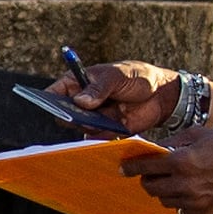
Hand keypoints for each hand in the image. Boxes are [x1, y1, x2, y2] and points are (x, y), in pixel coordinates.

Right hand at [60, 58, 188, 133]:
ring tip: (102, 119)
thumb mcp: (118, 76)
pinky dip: (102, 136)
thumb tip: (80, 102)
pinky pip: (98, 137)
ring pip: (81, 127)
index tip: (53, 106)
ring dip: (89, 126)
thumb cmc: (138, 77)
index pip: (55, 92)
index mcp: (79, 83)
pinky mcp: (107, 130)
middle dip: (70, 116)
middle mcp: (83, 102)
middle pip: (65, 113)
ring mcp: (94, 117)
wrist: (163, 94)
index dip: (49, 100)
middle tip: (78, 116)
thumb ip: (99, 88)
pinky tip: (113, 129)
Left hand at [132, 126, 212, 213]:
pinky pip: (182, 211)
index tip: (124, 168)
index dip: (131, 167)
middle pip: (151, 187)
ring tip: (176, 180)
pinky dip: (181, 201)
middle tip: (152, 173)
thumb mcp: (201, 134)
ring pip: (165, 200)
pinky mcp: (205, 213)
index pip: (145, 167)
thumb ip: (173, 142)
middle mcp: (186, 184)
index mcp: (183, 161)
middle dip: (147, 179)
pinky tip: (192, 190)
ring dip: (165, 190)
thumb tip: (152, 149)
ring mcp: (195, 201)